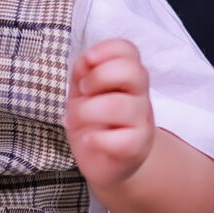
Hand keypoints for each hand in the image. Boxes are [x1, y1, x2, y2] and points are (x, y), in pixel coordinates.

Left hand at [65, 38, 155, 194]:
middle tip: (83, 92)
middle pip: (133, 72)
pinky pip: (122, 140)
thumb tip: (85, 62)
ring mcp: (141, 122)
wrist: (106, 163)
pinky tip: (88, 140)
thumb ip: (83, 74)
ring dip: (87, 111)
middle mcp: (139, 96)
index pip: (129, 51)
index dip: (107, 49)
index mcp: (127, 78)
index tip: (87, 60)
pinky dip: (97, 139)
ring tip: (72, 120)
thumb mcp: (83, 93)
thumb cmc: (94, 123)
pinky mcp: (136, 148)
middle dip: (99, 77)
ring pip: (121, 106)